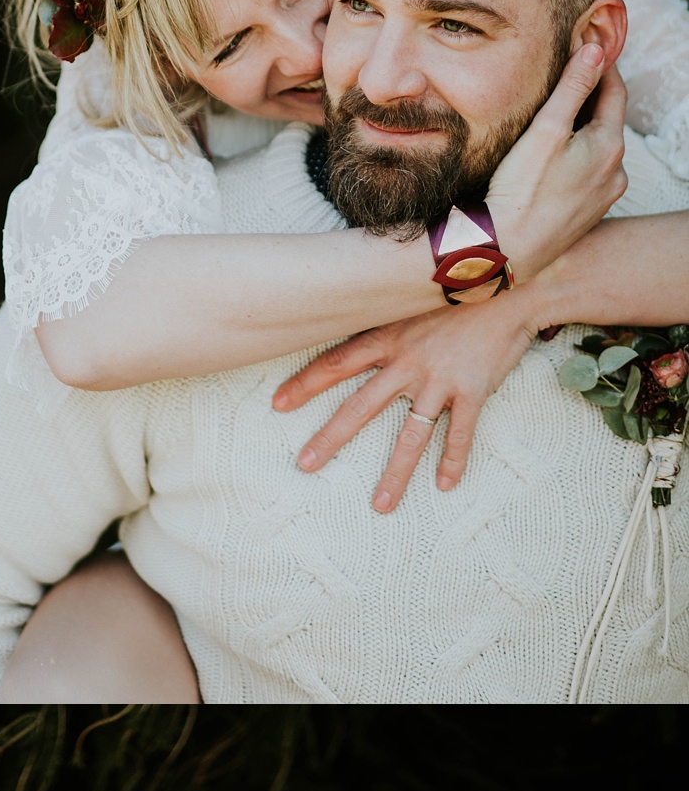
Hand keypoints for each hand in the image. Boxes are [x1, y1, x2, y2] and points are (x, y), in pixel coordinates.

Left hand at [273, 281, 540, 500]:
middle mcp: (409, 362)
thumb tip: (361, 322)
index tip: (278, 403)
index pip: (338, 362)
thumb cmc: (461, 292)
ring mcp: (441, 379)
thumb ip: (391, 319)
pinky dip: (454, 460)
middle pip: (361, 406)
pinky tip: (446, 485)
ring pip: (412, 434)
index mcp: (391, 336)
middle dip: (330, 438)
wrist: (512, 285)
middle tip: (304, 465)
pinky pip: (461, 433)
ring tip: (380, 505)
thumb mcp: (414, 299)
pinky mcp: (473, 390)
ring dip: (395, 473)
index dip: (306, 383)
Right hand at [487, 37, 625, 280]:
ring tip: (556, 116)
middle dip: (590, 97)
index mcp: (610, 146)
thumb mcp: (546, 129)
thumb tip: (594, 49)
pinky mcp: (589, 212)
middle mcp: (616, 171)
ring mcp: (604, 195)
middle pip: (607, 120)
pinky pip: (589, 173)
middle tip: (567, 75)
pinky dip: (577, 156)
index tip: (586, 47)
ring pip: (598, 148)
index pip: (614, 91)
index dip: (600, 65)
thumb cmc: (523, 190)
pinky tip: (553, 157)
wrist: (509, 248)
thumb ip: (573, 88)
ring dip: (583, 129)